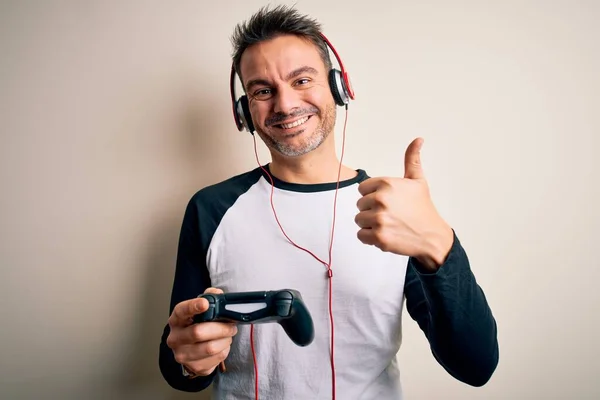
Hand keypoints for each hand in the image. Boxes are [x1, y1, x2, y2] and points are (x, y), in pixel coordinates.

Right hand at [166, 287, 237, 375]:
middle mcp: (175, 338)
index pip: (182, 311)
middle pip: (198, 332)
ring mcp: (182, 355)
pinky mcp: (194, 367)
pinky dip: (224, 350)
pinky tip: (223, 345)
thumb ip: (210, 297)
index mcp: (176, 320)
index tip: (205, 303)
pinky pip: (216, 359)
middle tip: (231, 326)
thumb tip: (218, 294)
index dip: (193, 306)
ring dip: (225, 340)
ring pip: (210, 348)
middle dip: (220, 328)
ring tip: (228, 335)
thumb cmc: (198, 325)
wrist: (192, 348)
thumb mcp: (201, 309)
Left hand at [355, 137, 453, 270]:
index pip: (363, 189)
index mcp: (386, 184)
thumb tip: (418, 139)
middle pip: (360, 205)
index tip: (388, 202)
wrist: (432, 236)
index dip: (373, 196)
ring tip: (389, 225)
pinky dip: (370, 238)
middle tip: (391, 215)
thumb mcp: (417, 181)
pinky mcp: (379, 237)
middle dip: (372, 211)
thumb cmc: (423, 208)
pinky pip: (360, 235)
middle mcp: (381, 199)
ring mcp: (379, 219)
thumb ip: (412, 159)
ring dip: (371, 225)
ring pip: (359, 220)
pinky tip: (387, 235)